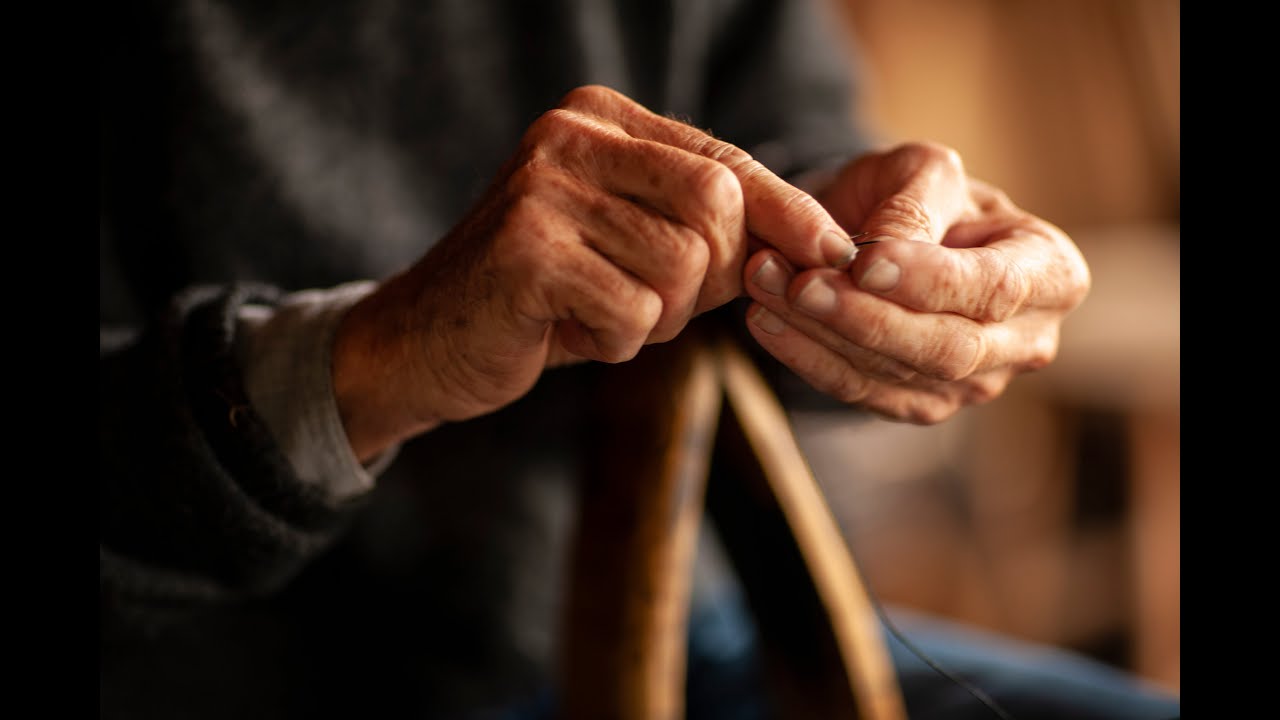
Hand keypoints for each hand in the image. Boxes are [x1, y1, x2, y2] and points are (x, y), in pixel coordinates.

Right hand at [330, 85, 853, 459]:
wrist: (426, 341)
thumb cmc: (542, 296)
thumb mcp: (627, 244)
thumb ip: (704, 229)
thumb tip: (817, 244)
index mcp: (600, 118)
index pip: (724, 159)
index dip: (786, 211)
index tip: (833, 252)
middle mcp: (571, 135)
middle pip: (717, 205)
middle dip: (710, 277)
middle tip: (652, 304)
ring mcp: (544, 187)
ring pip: (682, 266)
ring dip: (657, 317)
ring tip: (597, 312)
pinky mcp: (528, 250)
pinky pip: (634, 310)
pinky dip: (615, 341)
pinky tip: (566, 330)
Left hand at [742, 142, 1090, 423]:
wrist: (882, 229)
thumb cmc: (916, 193)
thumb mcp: (923, 172)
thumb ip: (911, 207)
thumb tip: (881, 255)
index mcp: (1050, 273)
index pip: (993, 289)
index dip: (927, 281)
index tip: (864, 262)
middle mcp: (1024, 341)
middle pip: (947, 349)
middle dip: (866, 318)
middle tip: (800, 284)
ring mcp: (973, 384)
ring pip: (896, 375)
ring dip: (822, 334)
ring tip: (767, 285)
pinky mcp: (917, 404)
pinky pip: (859, 392)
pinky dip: (806, 358)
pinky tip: (765, 321)